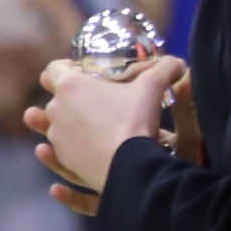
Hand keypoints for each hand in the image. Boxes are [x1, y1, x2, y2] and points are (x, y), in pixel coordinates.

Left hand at [26, 55, 185, 209]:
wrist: (127, 166)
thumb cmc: (134, 121)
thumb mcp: (152, 88)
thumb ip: (163, 69)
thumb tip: (178, 63)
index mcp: (69, 86)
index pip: (53, 70)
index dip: (66, 68)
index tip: (83, 73)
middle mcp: (55, 109)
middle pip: (56, 98)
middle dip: (72, 97)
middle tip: (95, 99)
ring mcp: (56, 136)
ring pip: (56, 125)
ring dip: (69, 123)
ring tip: (91, 124)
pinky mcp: (63, 159)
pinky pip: (62, 152)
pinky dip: (70, 150)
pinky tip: (85, 151)